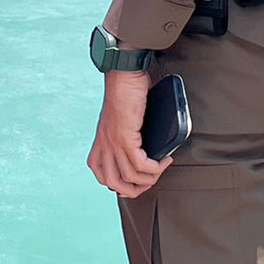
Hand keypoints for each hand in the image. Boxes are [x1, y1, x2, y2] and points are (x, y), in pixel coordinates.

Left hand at [87, 69, 171, 198]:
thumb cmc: (126, 90)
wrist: (124, 74)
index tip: (133, 182)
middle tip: (150, 182)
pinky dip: (155, 168)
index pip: (100, 173)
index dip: (117, 184)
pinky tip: (164, 160)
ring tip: (161, 169)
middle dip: (134, 189)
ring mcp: (113, 142)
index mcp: (100, 140)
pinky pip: (140, 164)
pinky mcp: (125, 137)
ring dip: (149, 179)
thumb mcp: (122, 117)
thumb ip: (127, 133)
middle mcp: (104, 144)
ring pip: (129, 177)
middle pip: (113, 182)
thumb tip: (145, 145)